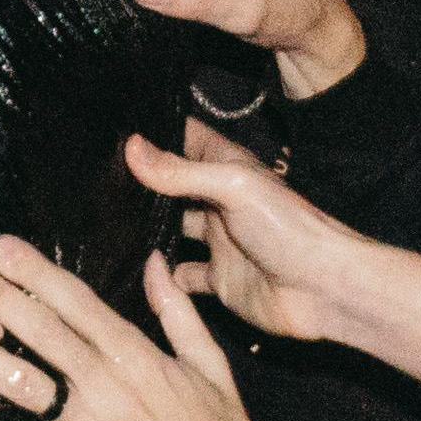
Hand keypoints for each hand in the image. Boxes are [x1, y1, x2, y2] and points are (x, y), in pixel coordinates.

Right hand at [119, 118, 377, 349]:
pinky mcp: (219, 280)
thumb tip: (131, 148)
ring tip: (102, 227)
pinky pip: (180, 277)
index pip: (187, 139)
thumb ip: (180, 172)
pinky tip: (131, 272)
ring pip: (172, 232)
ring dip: (145, 232)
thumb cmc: (290, 228)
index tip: (113, 131)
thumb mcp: (234, 187)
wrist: (325, 289)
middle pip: (173, 189)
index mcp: (229, 169)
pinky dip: (159, 277)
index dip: (156, 134)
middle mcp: (221, 202)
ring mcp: (219, 242)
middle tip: (94, 184)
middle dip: (141, 187)